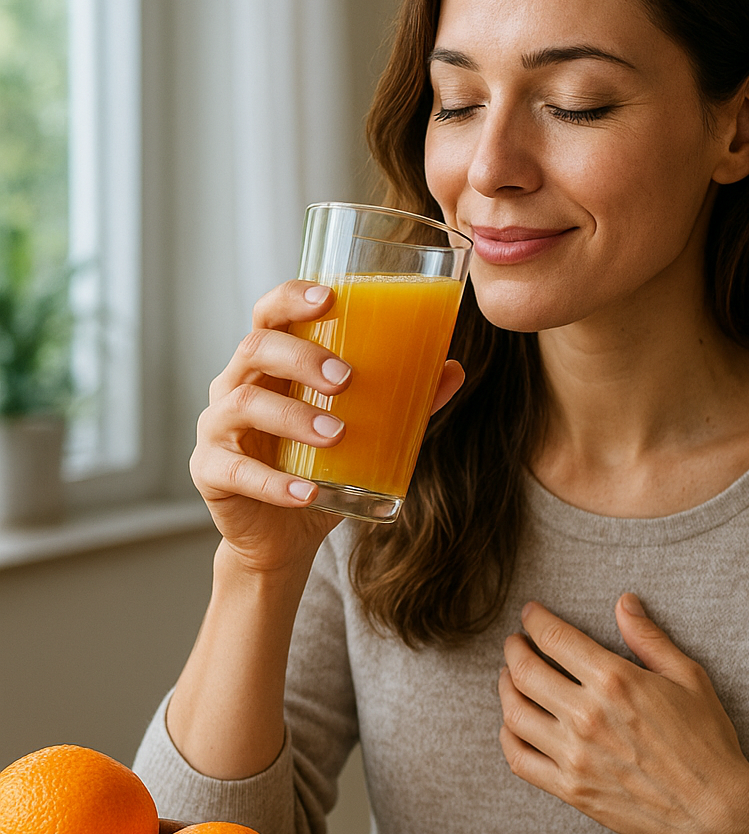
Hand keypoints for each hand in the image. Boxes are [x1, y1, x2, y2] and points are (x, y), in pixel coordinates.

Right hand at [191, 281, 464, 573]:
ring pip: (244, 405)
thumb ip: (403, 402)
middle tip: (345, 379)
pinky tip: (307, 493)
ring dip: (293, 418)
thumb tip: (453, 369)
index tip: (328, 298)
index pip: (269, 314)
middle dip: (300, 357)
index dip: (291, 299)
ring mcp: (217, 428)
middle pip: (255, 349)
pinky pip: (237, 472)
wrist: (284, 535)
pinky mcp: (210, 472)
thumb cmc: (319, 468)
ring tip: (336, 435)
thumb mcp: (364, 433)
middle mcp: (235, 386)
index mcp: (269, 365)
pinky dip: (275, 483)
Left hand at [498, 593, 748, 833]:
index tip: (530, 614)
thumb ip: (649, 638)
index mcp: (614, 681)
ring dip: (504, 688)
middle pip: (525, 671)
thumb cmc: (706, 742)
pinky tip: (512, 723)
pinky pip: (519, 759)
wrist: (712, 809)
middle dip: (513, 649)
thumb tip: (624, 602)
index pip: (555, 638)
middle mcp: (586, 715)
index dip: (535, 620)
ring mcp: (574, 755)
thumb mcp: (687, 677)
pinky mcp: (570, 789)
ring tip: (508, 677)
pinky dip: (507, 736)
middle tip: (514, 643)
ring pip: (514, 713)